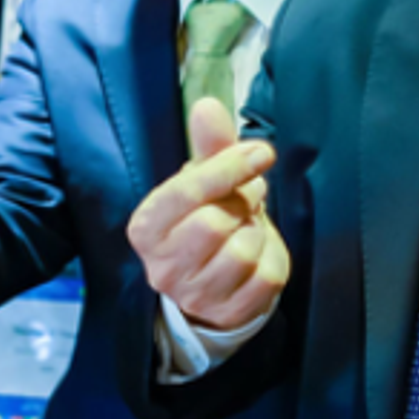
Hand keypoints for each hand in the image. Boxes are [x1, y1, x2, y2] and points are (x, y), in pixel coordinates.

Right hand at [127, 99, 285, 331]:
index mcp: (146, 227)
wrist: (211, 284)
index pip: (186, 192)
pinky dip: (271, 256)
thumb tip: (207, 106)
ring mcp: (195, 294)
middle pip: (215, 223)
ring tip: (246, 227)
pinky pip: (266, 276)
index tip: (259, 152)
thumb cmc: (204, 219)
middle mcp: (162, 266)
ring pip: (241, 251)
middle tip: (246, 198)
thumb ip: (208, 144)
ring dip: (255, 230)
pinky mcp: (229, 312)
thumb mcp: (202, 181)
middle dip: (242, 201)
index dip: (228, 166)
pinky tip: (258, 253)